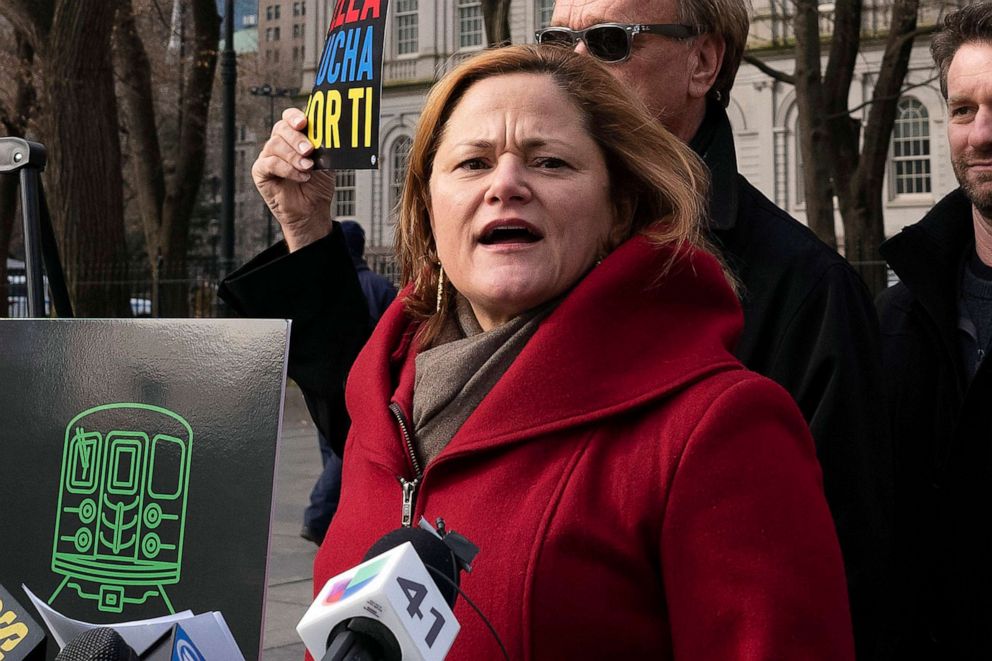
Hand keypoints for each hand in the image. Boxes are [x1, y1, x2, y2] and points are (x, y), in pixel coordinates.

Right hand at [252, 107, 335, 250]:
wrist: (312, 211)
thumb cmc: (318, 187)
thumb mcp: (326, 163)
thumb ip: (324, 148)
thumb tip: (328, 134)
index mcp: (295, 137)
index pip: (290, 118)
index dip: (294, 117)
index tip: (304, 123)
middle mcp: (280, 144)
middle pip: (281, 128)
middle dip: (296, 138)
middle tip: (309, 149)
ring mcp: (269, 156)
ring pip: (275, 145)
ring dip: (294, 156)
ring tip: (308, 167)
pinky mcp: (261, 172)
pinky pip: (270, 163)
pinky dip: (287, 169)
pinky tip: (301, 176)